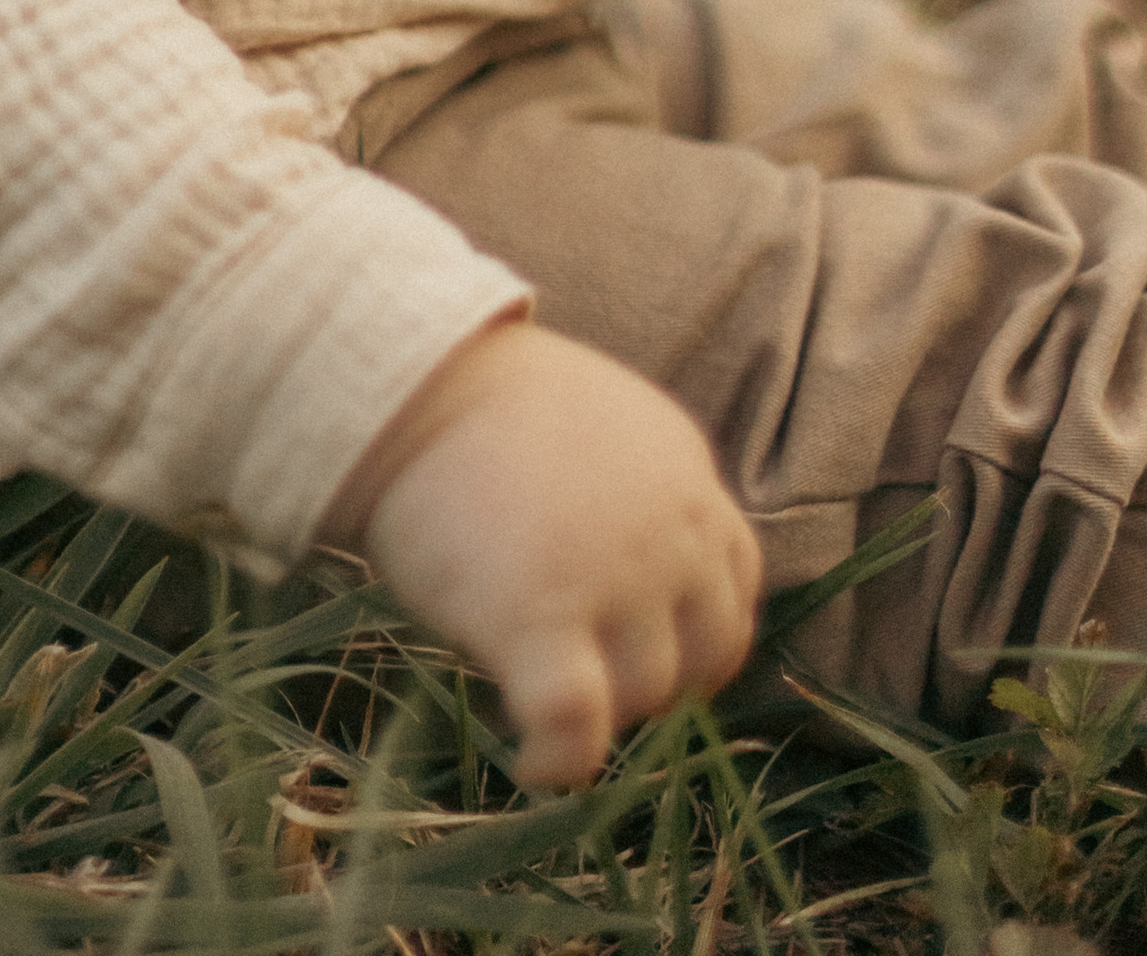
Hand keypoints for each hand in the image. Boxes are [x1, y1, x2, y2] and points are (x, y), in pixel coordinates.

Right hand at [321, 321, 759, 788]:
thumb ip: (644, 497)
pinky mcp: (540, 622)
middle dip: (656, 679)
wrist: (411, 382)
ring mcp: (613, 580)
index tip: (640, 645)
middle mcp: (671, 533)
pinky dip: (559, 760)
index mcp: (686, 478)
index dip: (695, 632)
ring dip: (604, 715)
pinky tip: (528, 763)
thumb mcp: (604, 424)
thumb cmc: (485, 400)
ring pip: (646, 695)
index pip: (734, 585)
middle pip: (704, 652)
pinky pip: (577, 727)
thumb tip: (640, 581)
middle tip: (588, 676)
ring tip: (538, 702)